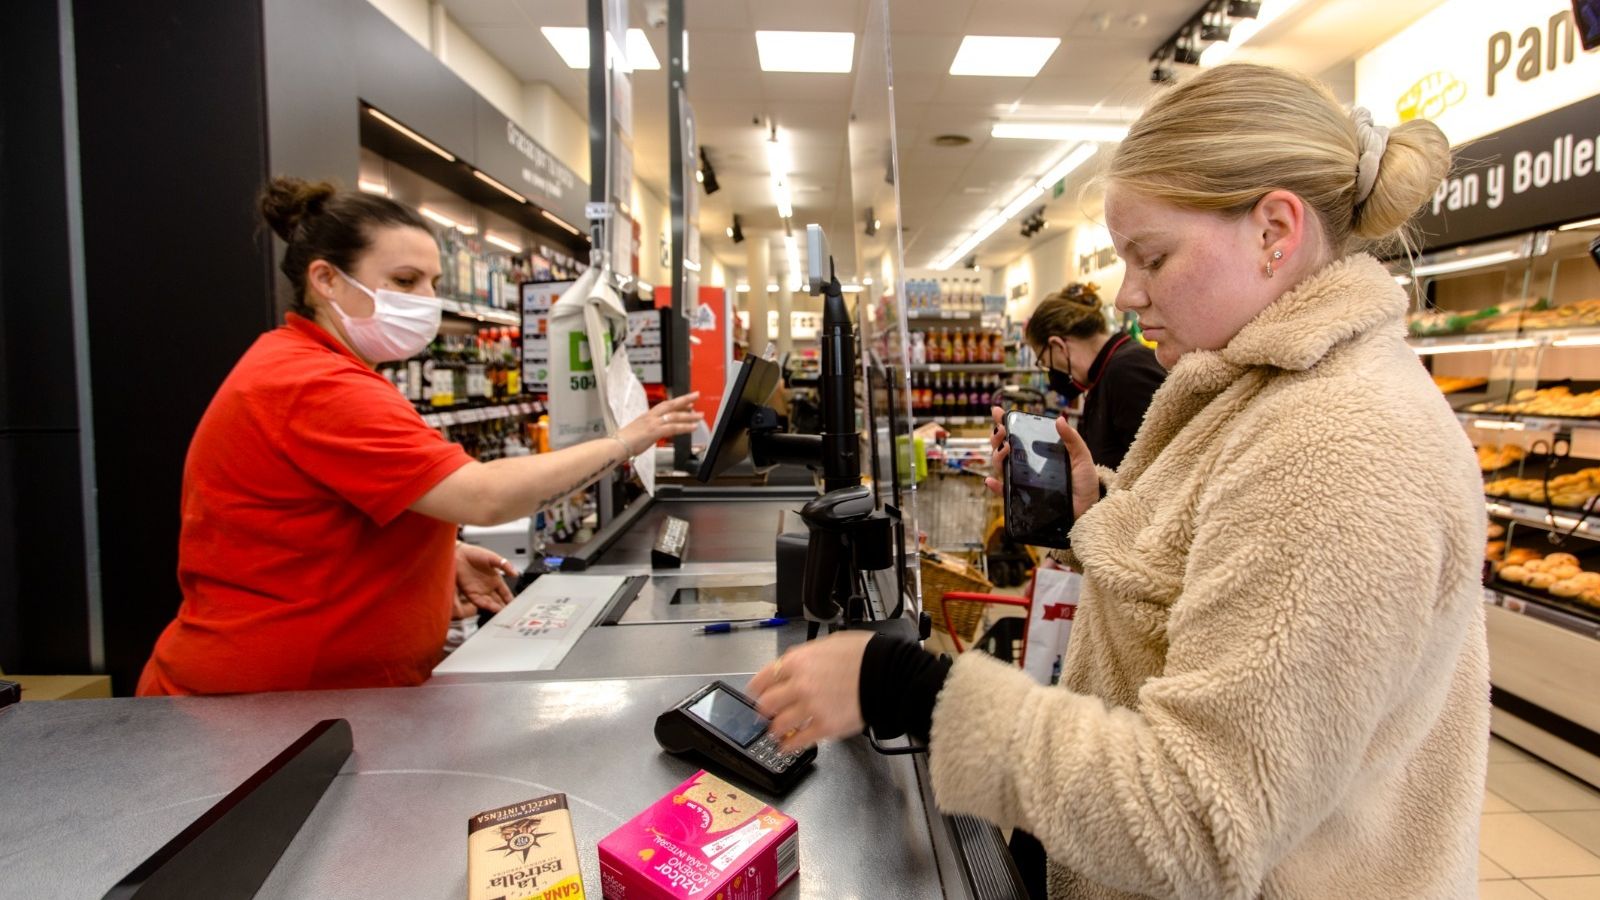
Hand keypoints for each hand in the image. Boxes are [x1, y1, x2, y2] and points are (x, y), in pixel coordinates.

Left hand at [453, 542, 516, 615]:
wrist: (458, 554)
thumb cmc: (474, 553)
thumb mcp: (493, 558)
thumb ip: (505, 565)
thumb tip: (515, 573)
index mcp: (495, 579)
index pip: (506, 593)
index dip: (511, 599)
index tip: (517, 606)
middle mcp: (488, 587)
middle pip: (499, 601)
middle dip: (505, 608)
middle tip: (512, 614)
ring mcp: (479, 591)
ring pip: (490, 604)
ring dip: (497, 609)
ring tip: (504, 614)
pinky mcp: (470, 593)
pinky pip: (479, 602)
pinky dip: (486, 607)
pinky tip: (493, 609)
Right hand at [616, 392, 701, 455]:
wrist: (616, 446)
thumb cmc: (624, 442)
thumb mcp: (638, 432)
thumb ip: (649, 431)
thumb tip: (655, 434)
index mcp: (646, 416)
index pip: (664, 406)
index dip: (676, 402)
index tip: (687, 401)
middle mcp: (651, 417)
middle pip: (671, 405)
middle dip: (685, 400)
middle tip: (696, 395)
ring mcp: (653, 423)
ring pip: (674, 416)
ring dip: (689, 415)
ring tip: (700, 415)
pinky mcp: (654, 431)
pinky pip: (673, 428)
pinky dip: (685, 427)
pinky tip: (693, 427)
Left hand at [747, 631, 872, 753]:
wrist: (888, 673)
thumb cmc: (864, 654)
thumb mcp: (828, 644)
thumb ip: (806, 657)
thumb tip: (795, 665)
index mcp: (797, 662)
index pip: (763, 679)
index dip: (756, 690)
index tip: (756, 695)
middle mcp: (798, 685)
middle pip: (766, 705)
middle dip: (764, 711)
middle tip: (766, 715)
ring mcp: (810, 708)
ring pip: (778, 726)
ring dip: (775, 730)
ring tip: (777, 732)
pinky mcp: (825, 727)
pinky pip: (798, 741)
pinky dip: (790, 746)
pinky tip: (788, 747)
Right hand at [984, 406, 1102, 519]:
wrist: (1088, 513)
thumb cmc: (1085, 486)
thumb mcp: (1082, 459)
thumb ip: (1072, 439)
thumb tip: (1059, 419)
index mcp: (1041, 454)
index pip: (1020, 436)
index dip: (1006, 423)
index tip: (998, 412)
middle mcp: (1028, 466)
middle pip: (1005, 448)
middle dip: (998, 436)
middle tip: (1002, 430)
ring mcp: (1023, 482)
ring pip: (1001, 466)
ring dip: (997, 455)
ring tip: (1007, 447)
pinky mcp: (1022, 499)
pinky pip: (1004, 492)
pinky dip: (995, 486)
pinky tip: (991, 480)